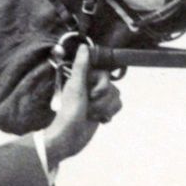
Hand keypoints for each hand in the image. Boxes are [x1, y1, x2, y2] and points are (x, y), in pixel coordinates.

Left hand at [42, 45, 122, 166]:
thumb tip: (84, 46)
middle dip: (103, 101)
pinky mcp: (102, 110)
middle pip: (112, 87)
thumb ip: (81, 67)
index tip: (93, 93)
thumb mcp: (76, 88)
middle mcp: (90, 86)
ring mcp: (97, 99)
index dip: (102, 85)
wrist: (68, 139)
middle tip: (89, 107)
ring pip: (116, 98)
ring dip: (105, 109)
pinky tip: (99, 120)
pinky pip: (116, 107)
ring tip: (92, 115)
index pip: (105, 74)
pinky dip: (108, 114)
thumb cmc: (69, 113)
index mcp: (83, 78)